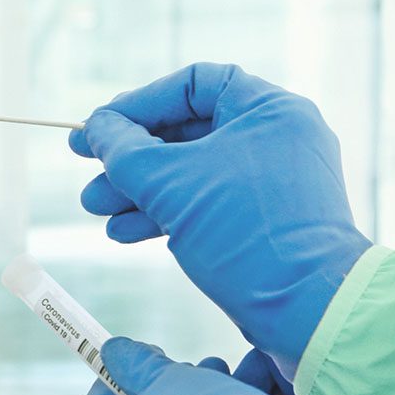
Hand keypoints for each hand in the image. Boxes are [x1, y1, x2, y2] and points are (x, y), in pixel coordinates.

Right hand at [68, 63, 370, 375]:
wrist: (308, 310)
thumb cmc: (247, 234)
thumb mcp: (170, 183)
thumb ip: (123, 149)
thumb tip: (97, 128)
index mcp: (269, 110)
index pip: (191, 84)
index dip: (138, 103)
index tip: (99, 127)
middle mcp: (275, 139)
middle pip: (185, 132)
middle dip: (129, 157)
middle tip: (86, 170)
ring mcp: (271, 183)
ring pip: (190, 174)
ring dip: (138, 190)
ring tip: (96, 209)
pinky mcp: (263, 223)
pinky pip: (205, 205)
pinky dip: (163, 215)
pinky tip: (123, 233)